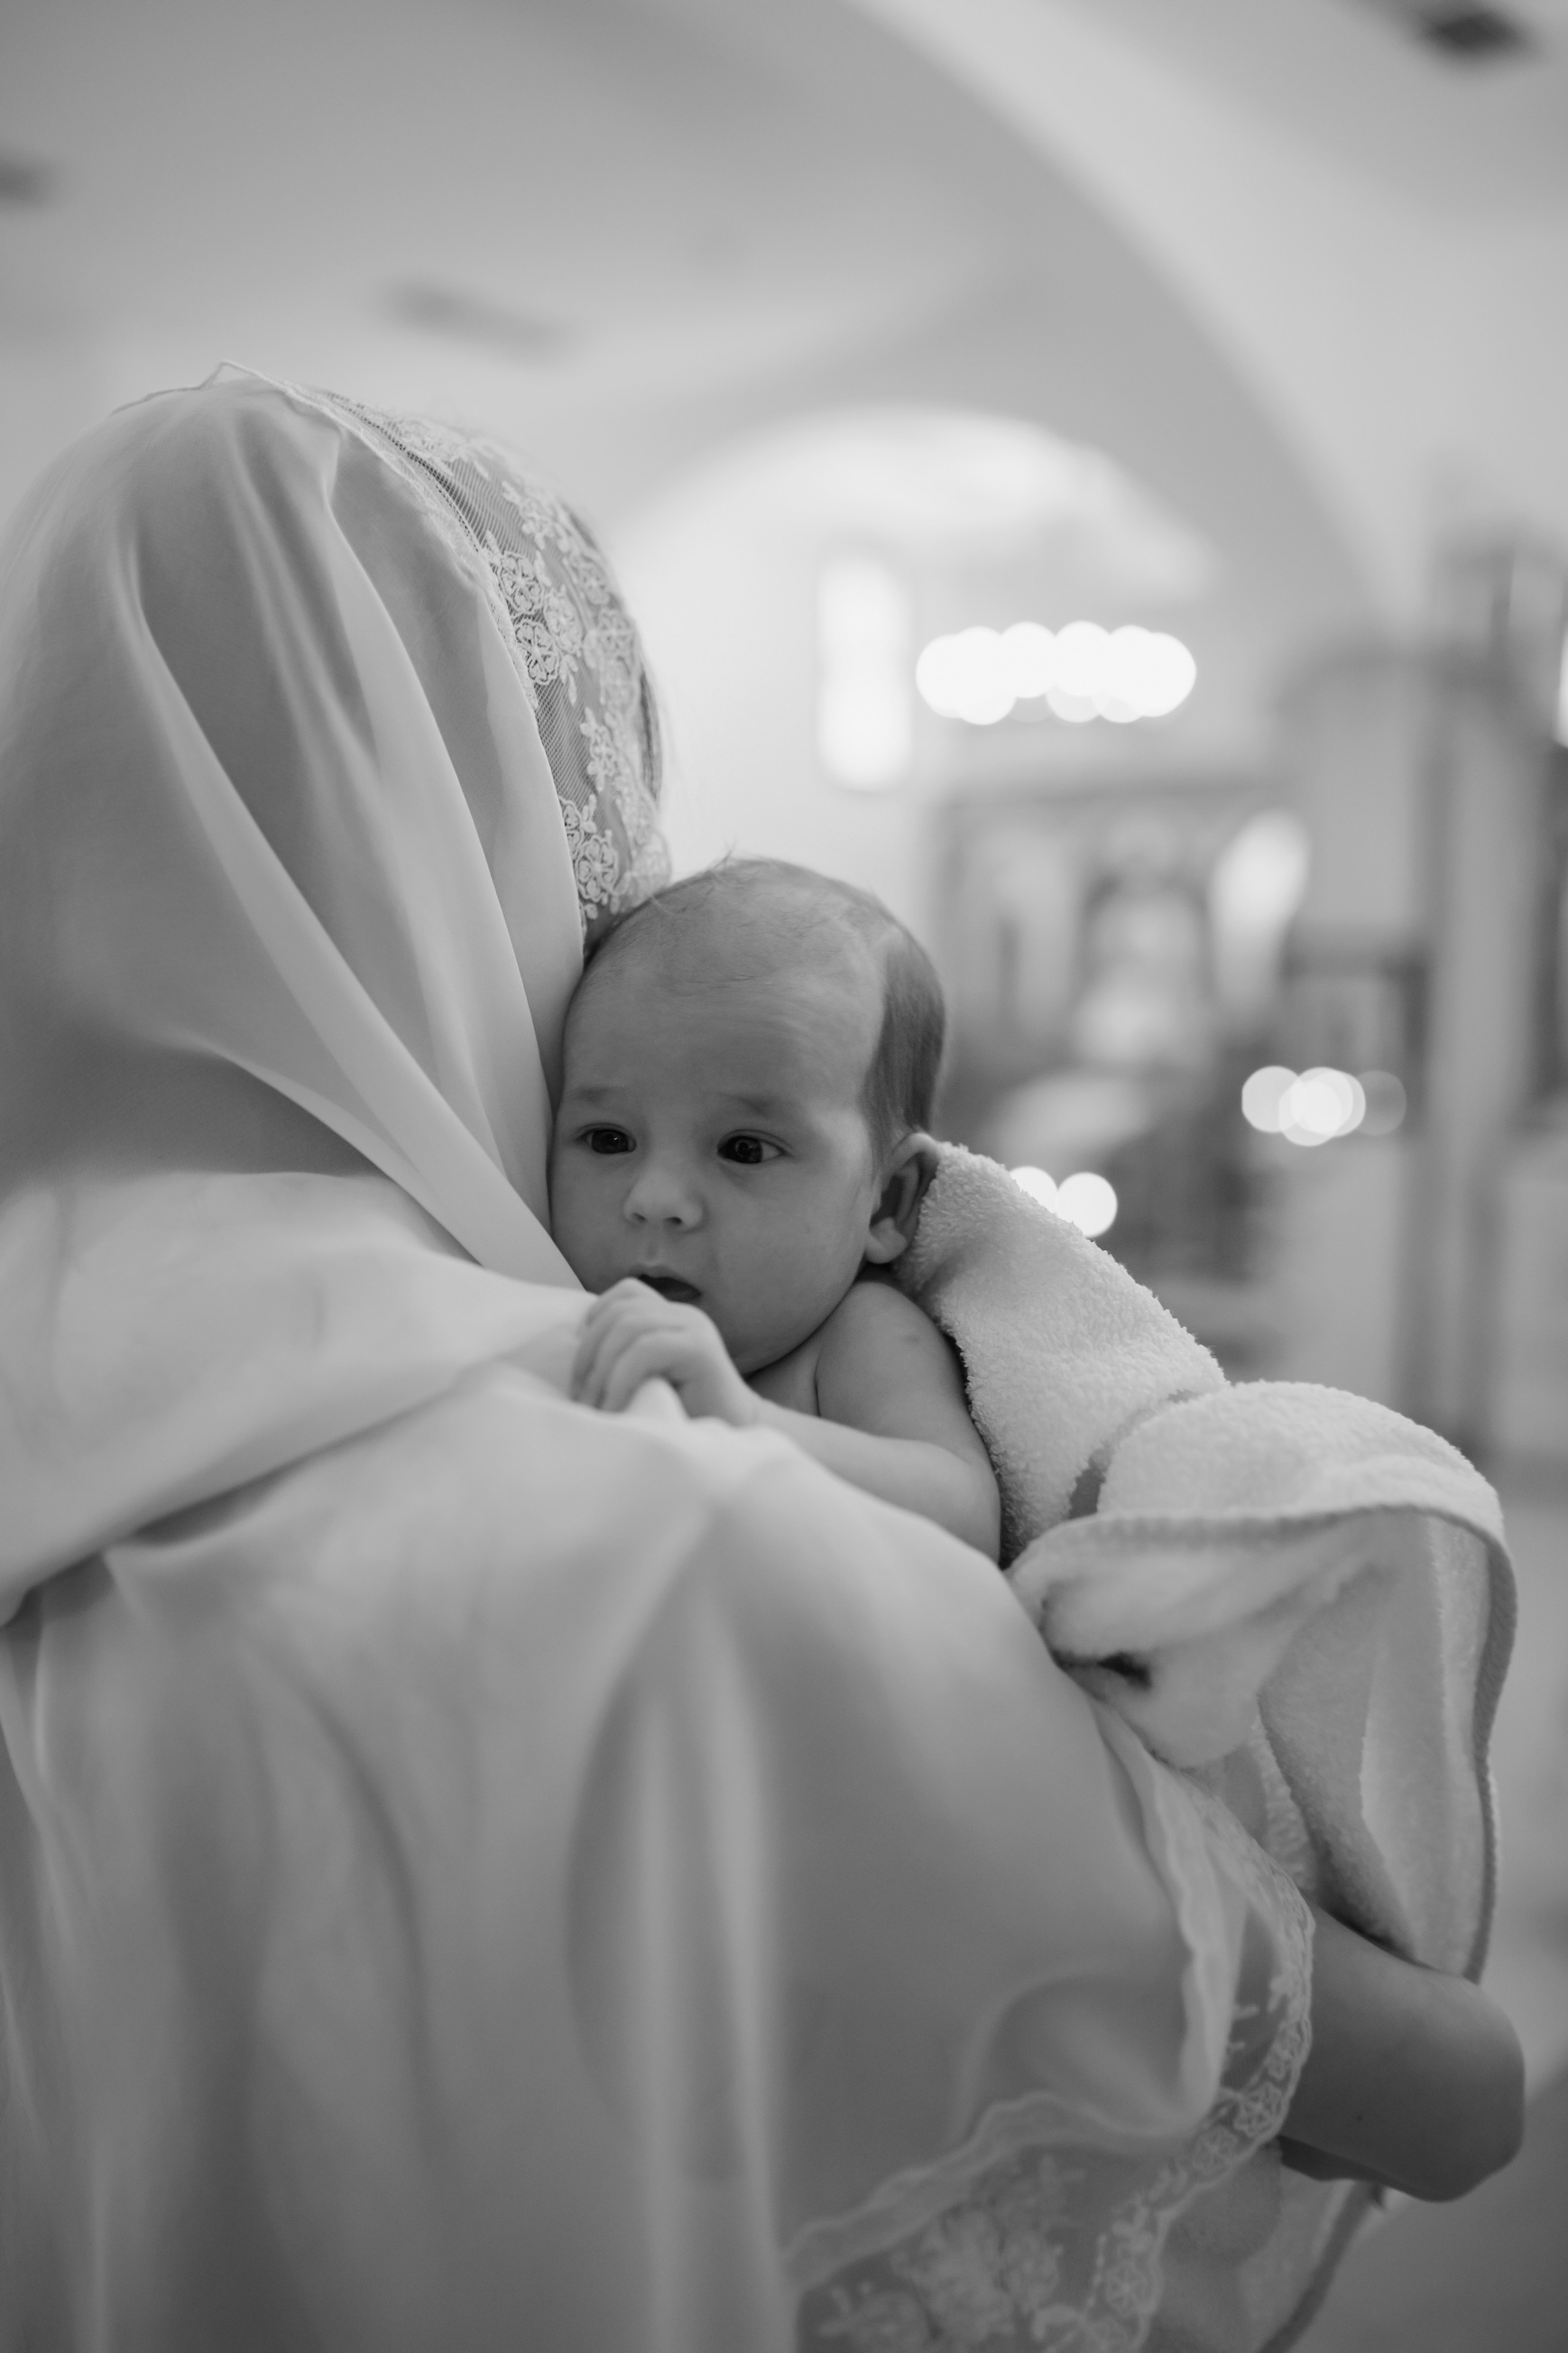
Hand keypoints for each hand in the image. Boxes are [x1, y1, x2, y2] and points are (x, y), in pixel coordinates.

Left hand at [572, 1279, 758, 1425]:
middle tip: (579, 1395)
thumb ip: (625, 1358)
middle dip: (588, 1351)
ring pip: (629, 1326)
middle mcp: (684, 1316)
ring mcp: (694, 1329)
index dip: (594, 1318)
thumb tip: (573, 1360)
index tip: (582, 1363)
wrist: (735, 1439)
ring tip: (594, 1406)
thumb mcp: (647, 1379)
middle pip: (620, 1310)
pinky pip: (646, 1349)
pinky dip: (620, 1379)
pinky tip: (614, 1407)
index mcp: (671, 1317)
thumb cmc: (685, 1416)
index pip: (626, 1293)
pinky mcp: (700, 1350)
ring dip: (601, 1368)